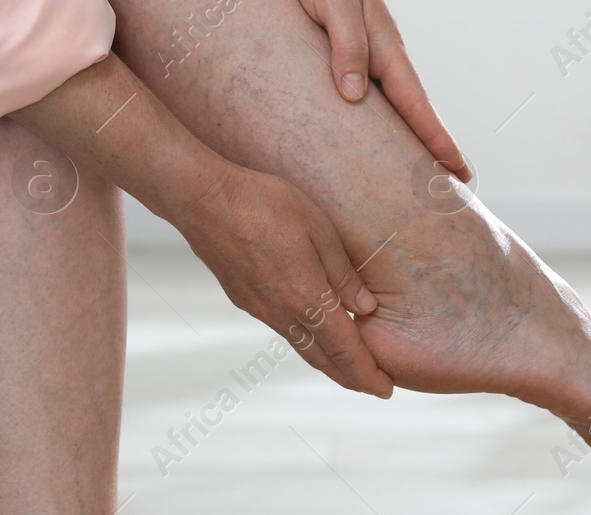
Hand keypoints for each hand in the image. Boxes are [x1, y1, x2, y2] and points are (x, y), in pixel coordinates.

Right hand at [175, 164, 393, 397]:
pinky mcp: (243, 298)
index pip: (344, 349)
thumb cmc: (263, 203)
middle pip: (323, 358)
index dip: (367, 373)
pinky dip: (304, 341)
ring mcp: (259, 307)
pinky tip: (309, 332)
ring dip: (327, 362)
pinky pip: (281, 329)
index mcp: (305, 297)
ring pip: (300, 346)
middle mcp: (281, 312)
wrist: (204, 200)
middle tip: (373, 386)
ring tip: (346, 367)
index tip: (386, 390)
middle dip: (351, 377)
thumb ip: (342, 273)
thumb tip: (366, 308)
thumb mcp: (318, 228)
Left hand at [281, 0, 468, 180]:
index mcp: (384, 44)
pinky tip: (359, 136)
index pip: (415, 104)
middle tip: (449, 190)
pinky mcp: (334, 50)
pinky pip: (356, 93)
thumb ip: (346, 46)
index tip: (459, 174)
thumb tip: (354, 97)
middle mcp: (377, 53)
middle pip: (408, 112)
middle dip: (428, 148)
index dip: (436, 140)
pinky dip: (366, 119)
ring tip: (411, 173)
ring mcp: (358, 53)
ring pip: (384, 105)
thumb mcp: (333, 3)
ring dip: (399, 137)